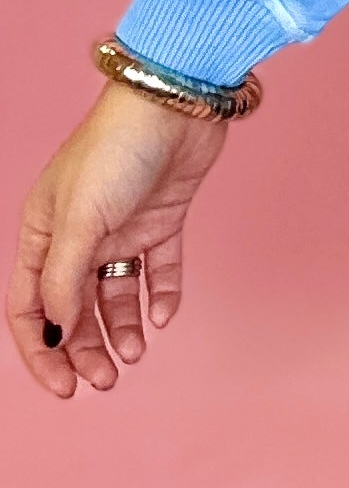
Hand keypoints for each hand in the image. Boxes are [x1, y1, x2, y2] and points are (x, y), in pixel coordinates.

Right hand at [8, 83, 229, 396]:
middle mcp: (78, 234)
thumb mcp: (79, 218)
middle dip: (86, 348)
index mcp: (43, 231)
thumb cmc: (118, 148)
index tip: (64, 387)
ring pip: (114, 295)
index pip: (31, 307)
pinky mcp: (162, 220)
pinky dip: (161, 297)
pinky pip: (158, 271)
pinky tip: (165, 316)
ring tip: (136, 353)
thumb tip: (57, 329)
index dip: (43, 350)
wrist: (177, 101)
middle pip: (74, 308)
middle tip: (106, 379)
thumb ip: (64, 279)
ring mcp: (121, 228)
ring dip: (122, 329)